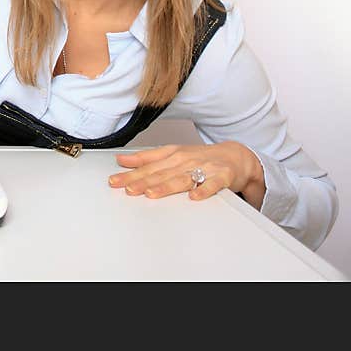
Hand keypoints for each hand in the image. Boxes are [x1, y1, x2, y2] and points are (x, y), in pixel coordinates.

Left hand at [108, 142, 265, 207]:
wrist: (235, 155)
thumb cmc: (200, 157)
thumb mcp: (171, 154)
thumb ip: (146, 158)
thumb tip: (121, 160)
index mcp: (172, 155)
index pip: (147, 165)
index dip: (130, 173)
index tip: (115, 180)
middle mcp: (185, 160)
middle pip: (160, 173)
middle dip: (142, 181)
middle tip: (126, 188)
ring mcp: (204, 167)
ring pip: (182, 178)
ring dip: (165, 186)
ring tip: (150, 193)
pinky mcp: (222, 176)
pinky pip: (212, 184)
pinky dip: (203, 189)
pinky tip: (194, 197)